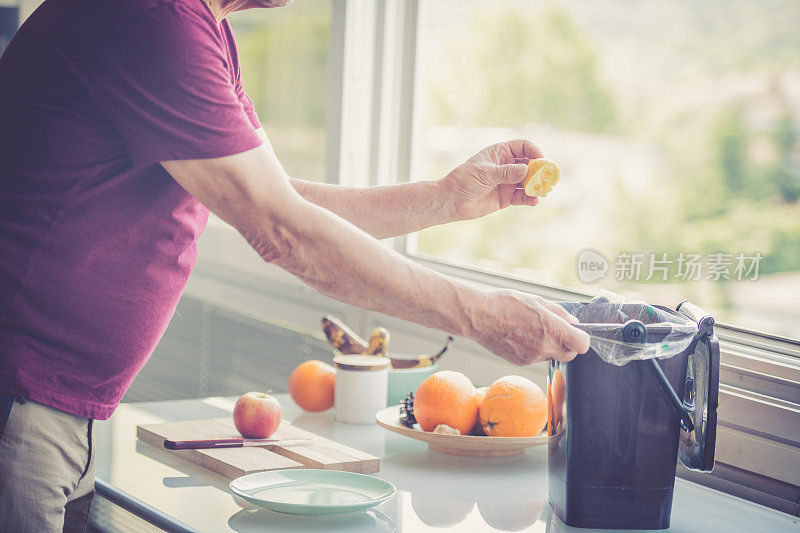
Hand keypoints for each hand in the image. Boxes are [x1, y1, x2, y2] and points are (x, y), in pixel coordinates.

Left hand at [437, 139, 542, 220]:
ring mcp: (508, 182)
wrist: (452, 201)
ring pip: (529, 182)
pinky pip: (523, 197)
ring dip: (537, 186)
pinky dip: (530, 199)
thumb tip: (527, 169)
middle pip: (530, 164)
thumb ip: (506, 172)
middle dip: (540, 171)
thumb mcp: (485, 173)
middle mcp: (506, 166)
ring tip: (543, 192)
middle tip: (548, 178)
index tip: (541, 161)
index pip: (523, 147)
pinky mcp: (507, 197)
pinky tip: (533, 201)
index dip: (534, 152)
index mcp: (500, 153)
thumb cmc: (464, 180)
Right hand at [472, 289, 590, 363]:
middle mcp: (544, 346)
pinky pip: (535, 358)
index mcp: (551, 328)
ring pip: (551, 356)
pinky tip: (521, 337)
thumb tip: (572, 322)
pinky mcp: (521, 362)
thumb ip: (558, 312)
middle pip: (570, 355)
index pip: (582, 344)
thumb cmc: (505, 304)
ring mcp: (532, 356)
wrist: (479, 317)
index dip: (582, 339)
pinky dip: (534, 350)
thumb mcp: (536, 300)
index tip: (577, 334)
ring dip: (549, 347)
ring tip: (533, 331)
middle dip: (568, 345)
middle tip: (557, 333)